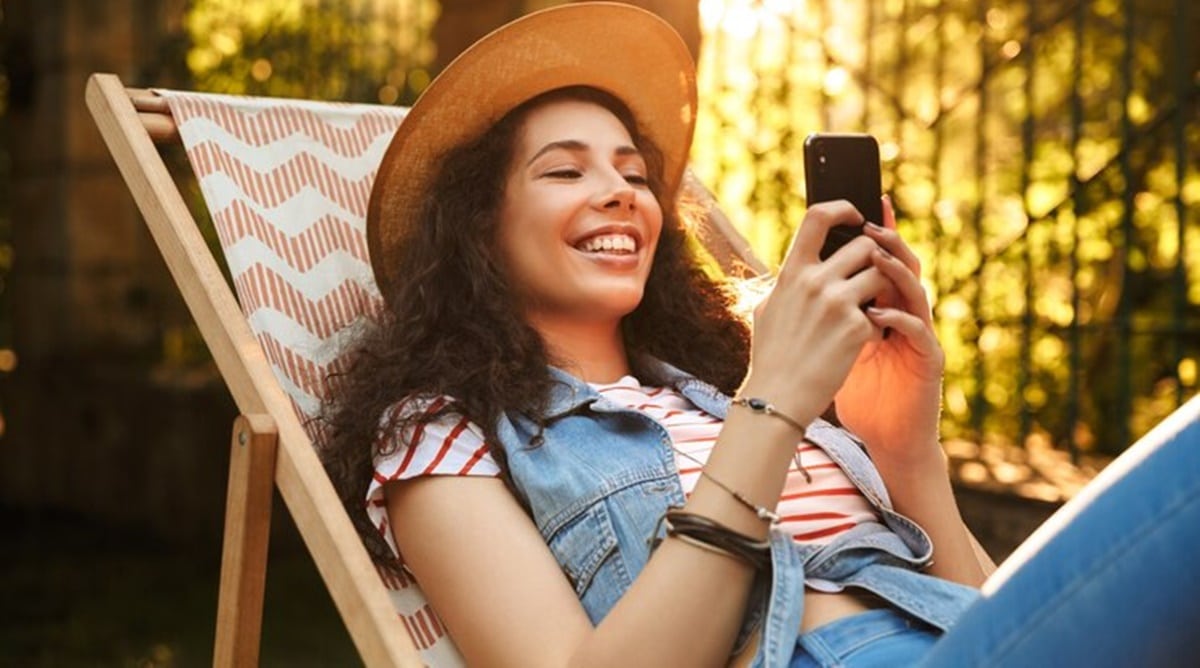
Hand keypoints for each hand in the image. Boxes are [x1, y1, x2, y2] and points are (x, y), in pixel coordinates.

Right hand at [742, 200, 892, 424]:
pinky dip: (876, 327)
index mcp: (792, 272)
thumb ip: (790, 283)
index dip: (843, 208)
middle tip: (870, 278)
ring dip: (882, 289)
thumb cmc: (771, 356)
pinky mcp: (856, 328)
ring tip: (868, 310)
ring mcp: (837, 303)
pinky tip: (860, 343)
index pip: (818, 216)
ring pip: (881, 274)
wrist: (778, 397)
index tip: (856, 215)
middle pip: (865, 245)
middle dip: (874, 259)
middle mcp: (815, 281)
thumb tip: (802, 264)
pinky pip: (881, 312)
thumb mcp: (769, 309)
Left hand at [833, 197, 944, 462]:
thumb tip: (798, 280)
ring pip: (916, 293)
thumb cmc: (860, 390)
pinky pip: (918, 333)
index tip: (862, 204)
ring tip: (876, 258)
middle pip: (903, 267)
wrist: (885, 434)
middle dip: (887, 244)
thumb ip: (828, 312)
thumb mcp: (838, 342)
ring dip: (896, 273)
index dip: (877, 233)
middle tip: (868, 225)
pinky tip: (880, 314)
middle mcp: (907, 315)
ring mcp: (920, 336)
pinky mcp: (928, 360)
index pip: (883, 261)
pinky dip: (900, 320)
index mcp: (886, 307)